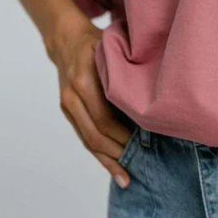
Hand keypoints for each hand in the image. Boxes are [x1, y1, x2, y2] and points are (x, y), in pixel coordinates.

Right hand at [48, 23, 133, 187]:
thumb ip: (125, 74)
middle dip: (119, 153)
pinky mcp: (68, 113)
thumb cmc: (97, 44)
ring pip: (89, 141)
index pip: (105, 119)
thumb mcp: (112, 52)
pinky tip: (115, 171)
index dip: (124, 136)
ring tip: (127, 178)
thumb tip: (151, 104)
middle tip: (142, 165)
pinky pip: (84, 139)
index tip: (146, 146)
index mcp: (84, 81)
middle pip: (96, 135)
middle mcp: (72, 97)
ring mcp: (68, 106)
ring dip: (109, 161)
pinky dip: (100, 157)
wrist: (65, 39)